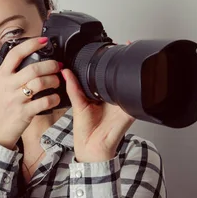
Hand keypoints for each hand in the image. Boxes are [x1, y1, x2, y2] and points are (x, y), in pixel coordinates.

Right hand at [0, 37, 61, 149]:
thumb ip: (8, 72)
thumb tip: (22, 56)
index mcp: (1, 76)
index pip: (15, 54)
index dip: (31, 45)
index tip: (43, 41)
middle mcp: (7, 85)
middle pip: (33, 68)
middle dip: (50, 65)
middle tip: (57, 66)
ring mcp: (15, 99)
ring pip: (40, 83)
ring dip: (53, 80)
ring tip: (57, 81)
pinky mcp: (24, 113)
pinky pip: (44, 102)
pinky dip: (53, 98)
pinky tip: (55, 97)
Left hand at [60, 40, 135, 162]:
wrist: (92, 151)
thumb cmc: (86, 132)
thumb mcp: (77, 105)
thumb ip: (73, 88)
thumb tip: (65, 71)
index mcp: (103, 95)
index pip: (108, 76)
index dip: (109, 62)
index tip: (110, 47)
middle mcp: (114, 99)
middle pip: (121, 78)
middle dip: (122, 63)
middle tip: (122, 46)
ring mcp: (123, 105)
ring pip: (128, 85)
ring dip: (129, 73)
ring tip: (126, 58)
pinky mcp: (128, 113)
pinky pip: (131, 100)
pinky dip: (131, 91)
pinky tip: (128, 82)